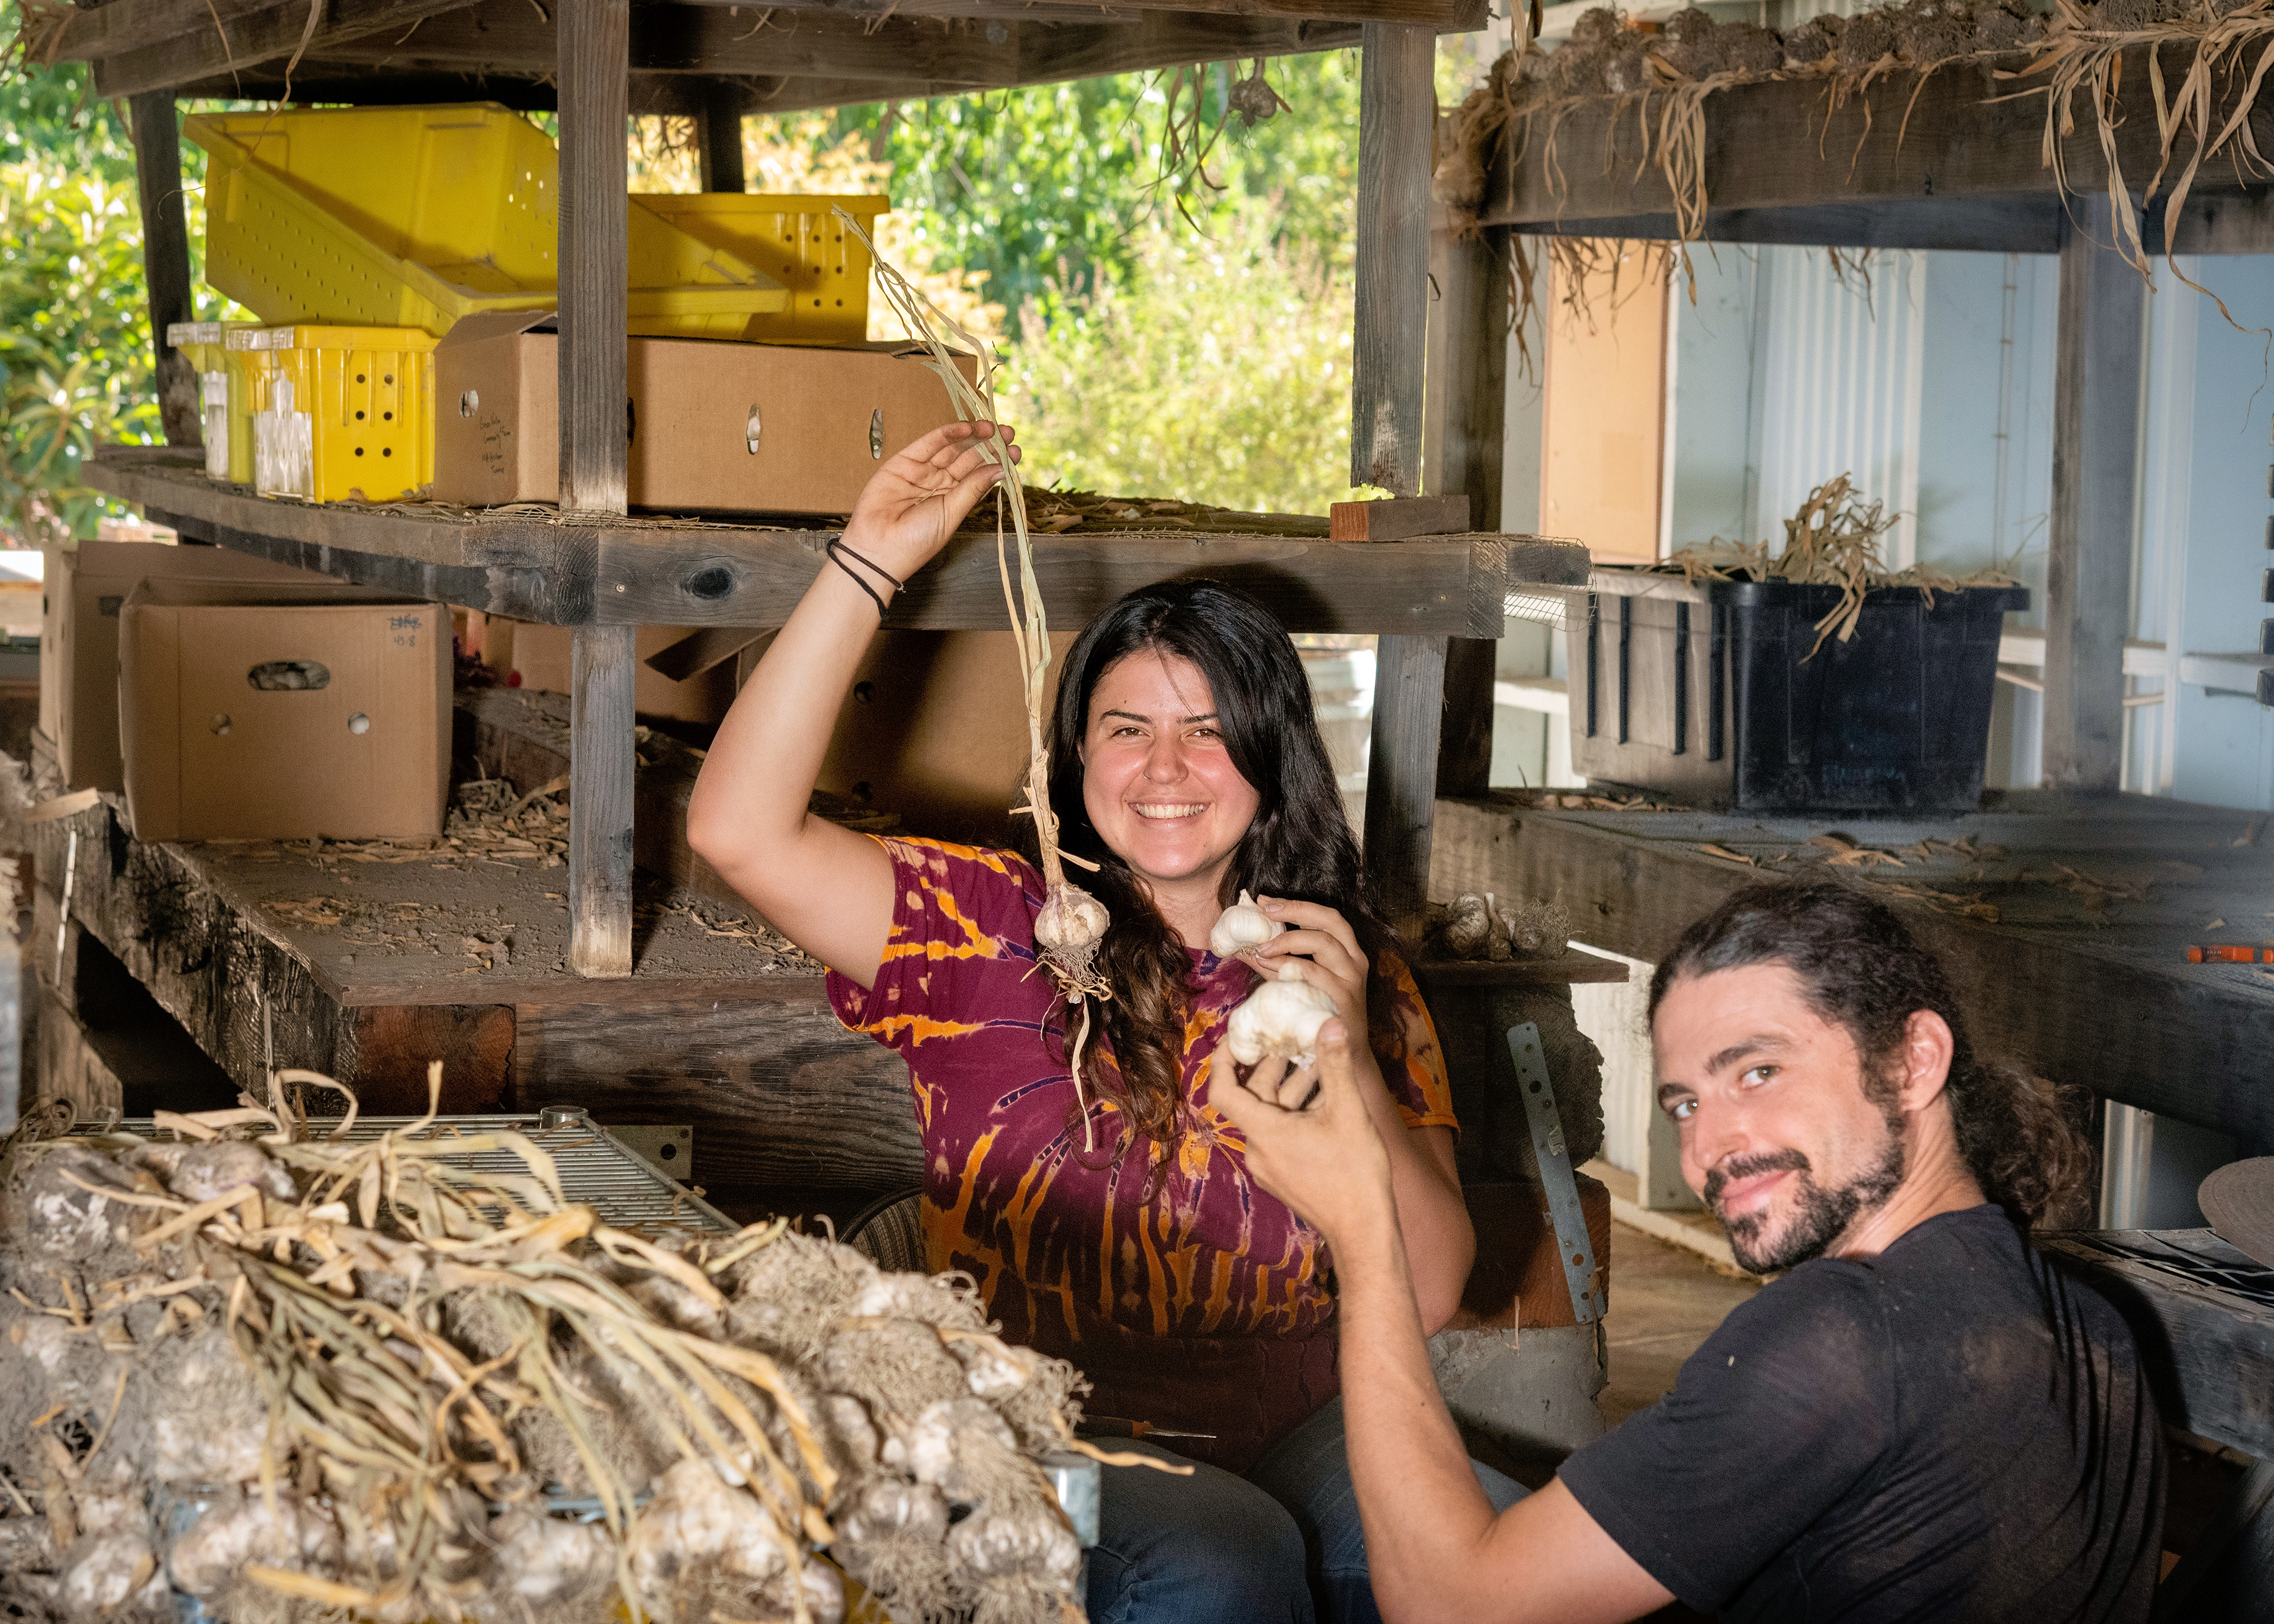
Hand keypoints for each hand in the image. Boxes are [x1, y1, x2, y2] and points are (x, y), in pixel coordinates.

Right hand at [842, 420, 1020, 577]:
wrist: (879, 548)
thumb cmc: (916, 541)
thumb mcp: (952, 513)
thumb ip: (973, 488)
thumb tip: (1000, 469)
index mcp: (953, 500)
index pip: (979, 475)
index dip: (996, 461)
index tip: (1014, 451)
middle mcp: (939, 483)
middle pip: (968, 458)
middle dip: (988, 445)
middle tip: (1008, 432)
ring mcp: (922, 471)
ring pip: (951, 448)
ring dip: (971, 436)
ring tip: (992, 427)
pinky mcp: (903, 461)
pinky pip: (929, 443)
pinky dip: (947, 434)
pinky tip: (966, 428)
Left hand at [1210, 1019, 1393, 1242]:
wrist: (1363, 1232)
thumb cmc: (1354, 1173)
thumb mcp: (1347, 1111)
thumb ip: (1335, 1064)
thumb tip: (1330, 1022)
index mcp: (1263, 1132)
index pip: (1222, 1090)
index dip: (1223, 1059)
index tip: (1236, 1036)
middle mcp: (1258, 1150)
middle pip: (1254, 1098)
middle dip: (1275, 1066)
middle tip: (1294, 1039)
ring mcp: (1270, 1166)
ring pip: (1273, 1116)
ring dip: (1293, 1089)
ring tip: (1320, 1064)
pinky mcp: (1284, 1177)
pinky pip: (1282, 1135)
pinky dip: (1297, 1113)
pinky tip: (1327, 1099)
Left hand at [1240, 896, 1370, 1055]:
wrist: (1347, 1056)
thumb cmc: (1319, 1013)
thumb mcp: (1299, 982)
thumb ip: (1275, 963)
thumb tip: (1241, 947)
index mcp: (1347, 951)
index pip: (1327, 917)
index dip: (1297, 905)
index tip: (1265, 901)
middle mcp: (1354, 961)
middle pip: (1331, 921)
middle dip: (1296, 910)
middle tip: (1266, 911)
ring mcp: (1351, 980)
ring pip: (1324, 943)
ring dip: (1289, 941)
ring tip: (1262, 948)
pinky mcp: (1344, 999)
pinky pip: (1316, 975)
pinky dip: (1291, 967)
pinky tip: (1271, 968)